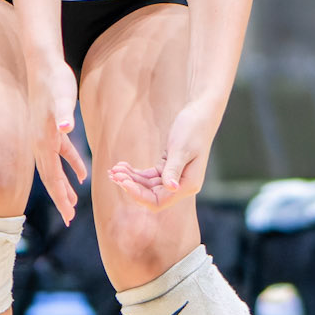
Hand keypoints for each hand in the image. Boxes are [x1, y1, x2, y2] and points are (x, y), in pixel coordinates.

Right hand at [27, 51, 86, 226]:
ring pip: (54, 168)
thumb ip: (64, 114)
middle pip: (50, 178)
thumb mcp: (62, 98)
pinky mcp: (54, 128)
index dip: (60, 198)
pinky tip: (82, 174)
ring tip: (72, 203)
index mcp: (43, 142)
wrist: (44, 64)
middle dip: (59, 198)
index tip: (67, 217)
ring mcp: (45, 136)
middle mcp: (40, 143)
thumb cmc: (55, 82)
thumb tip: (65, 128)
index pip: (52, 177)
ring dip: (63, 185)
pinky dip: (71, 164)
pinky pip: (62, 153)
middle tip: (68, 219)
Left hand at [109, 96, 220, 212]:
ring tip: (114, 169)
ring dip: (130, 179)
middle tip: (113, 173)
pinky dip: (136, 173)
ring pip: (148, 186)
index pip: (159, 201)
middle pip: (151, 196)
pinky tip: (123, 165)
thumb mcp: (181, 148)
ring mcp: (175, 178)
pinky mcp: (169, 168)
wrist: (201, 113)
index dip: (139, 196)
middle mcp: (181, 185)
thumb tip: (171, 188)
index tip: (124, 182)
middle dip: (131, 186)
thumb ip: (174, 169)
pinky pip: (149, 176)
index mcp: (188, 185)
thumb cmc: (193, 129)